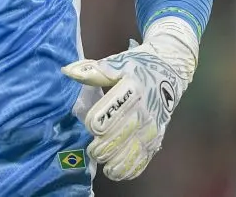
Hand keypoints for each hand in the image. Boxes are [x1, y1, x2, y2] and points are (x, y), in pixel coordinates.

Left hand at [63, 39, 184, 180]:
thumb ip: (94, 71)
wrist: (168, 71)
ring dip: (119, 161)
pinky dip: (132, 167)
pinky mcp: (157, 137)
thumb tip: (67, 72)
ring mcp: (153, 126)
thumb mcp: (117, 63)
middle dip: (107, 145)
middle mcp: (145, 110)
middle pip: (124, 132)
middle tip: (93, 150)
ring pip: (135, 149)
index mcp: (133, 88)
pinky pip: (146, 156)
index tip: (90, 125)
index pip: (116, 106)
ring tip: (105, 167)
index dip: (102, 118)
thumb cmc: (136, 67)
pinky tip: (118, 173)